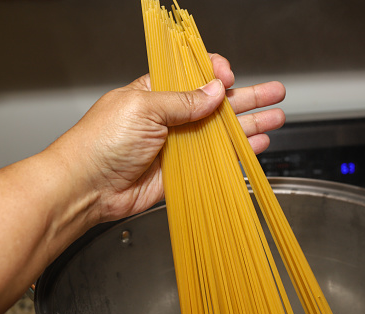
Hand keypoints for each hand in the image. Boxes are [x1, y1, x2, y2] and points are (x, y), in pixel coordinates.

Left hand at [49, 54, 285, 223]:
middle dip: (248, 96)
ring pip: (224, 130)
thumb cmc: (101, 142)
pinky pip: (219, 158)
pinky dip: (239, 151)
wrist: (88, 188)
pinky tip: (257, 144)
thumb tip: (214, 91)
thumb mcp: (142, 108)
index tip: (229, 76)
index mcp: (157, 93)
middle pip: (218, 103)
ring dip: (251, 123)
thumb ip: (182, 101)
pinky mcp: (186, 169)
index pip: (195, 76)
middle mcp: (172, 117)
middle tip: (275, 92)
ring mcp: (181, 144)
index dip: (216, 73)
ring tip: (276, 117)